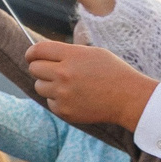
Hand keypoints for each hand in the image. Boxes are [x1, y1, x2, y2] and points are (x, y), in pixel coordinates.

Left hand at [25, 41, 160, 129]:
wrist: (128, 98)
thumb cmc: (112, 72)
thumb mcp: (92, 53)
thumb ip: (67, 53)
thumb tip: (41, 54)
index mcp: (72, 56)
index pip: (38, 50)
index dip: (31, 52)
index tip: (31, 56)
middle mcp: (64, 74)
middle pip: (34, 68)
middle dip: (40, 68)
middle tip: (51, 70)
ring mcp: (62, 94)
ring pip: (39, 86)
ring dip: (48, 84)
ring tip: (68, 85)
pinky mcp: (63, 110)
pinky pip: (50, 102)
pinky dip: (58, 100)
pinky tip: (76, 97)